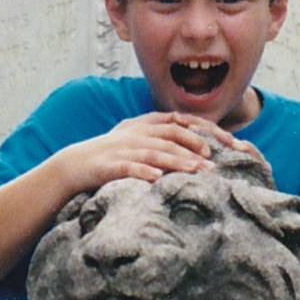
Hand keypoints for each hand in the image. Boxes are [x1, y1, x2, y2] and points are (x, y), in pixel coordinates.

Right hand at [62, 113, 241, 190]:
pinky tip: (157, 178)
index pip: (180, 122)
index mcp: (145, 125)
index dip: (203, 130)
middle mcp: (136, 134)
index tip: (225, 141)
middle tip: (213, 162)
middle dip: (194, 147)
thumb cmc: (111, 155)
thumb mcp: (137, 139)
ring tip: (195, 170)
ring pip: (154, 152)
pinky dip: (143, 172)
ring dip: (176, 161)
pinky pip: (128, 167)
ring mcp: (122, 149)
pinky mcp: (109, 166)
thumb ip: (162, 137)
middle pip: (171, 136)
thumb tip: (197, 145)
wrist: (74, 165)